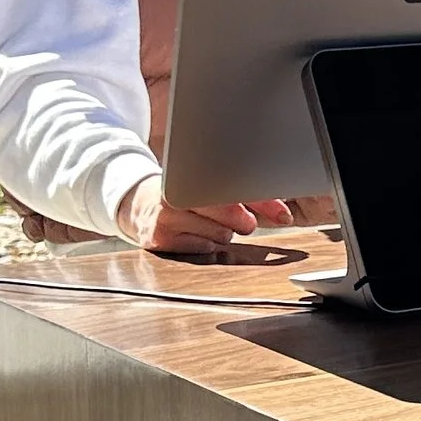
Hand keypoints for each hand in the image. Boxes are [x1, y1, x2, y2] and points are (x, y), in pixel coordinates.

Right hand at [118, 174, 294, 259]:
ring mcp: (165, 217)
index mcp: (190, 172)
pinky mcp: (160, 239)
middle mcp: (175, 193)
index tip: (282, 214)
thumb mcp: (206, 183)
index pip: (234, 188)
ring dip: (225, 232)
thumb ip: (243, 192)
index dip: (263, 202)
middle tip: (245, 222)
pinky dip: (208, 243)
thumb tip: (283, 210)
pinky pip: (203, 247)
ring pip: (219, 234)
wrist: (136, 202)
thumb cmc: (183, 192)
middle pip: (227, 211)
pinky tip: (198, 233)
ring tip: (211, 222)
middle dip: (245, 220)